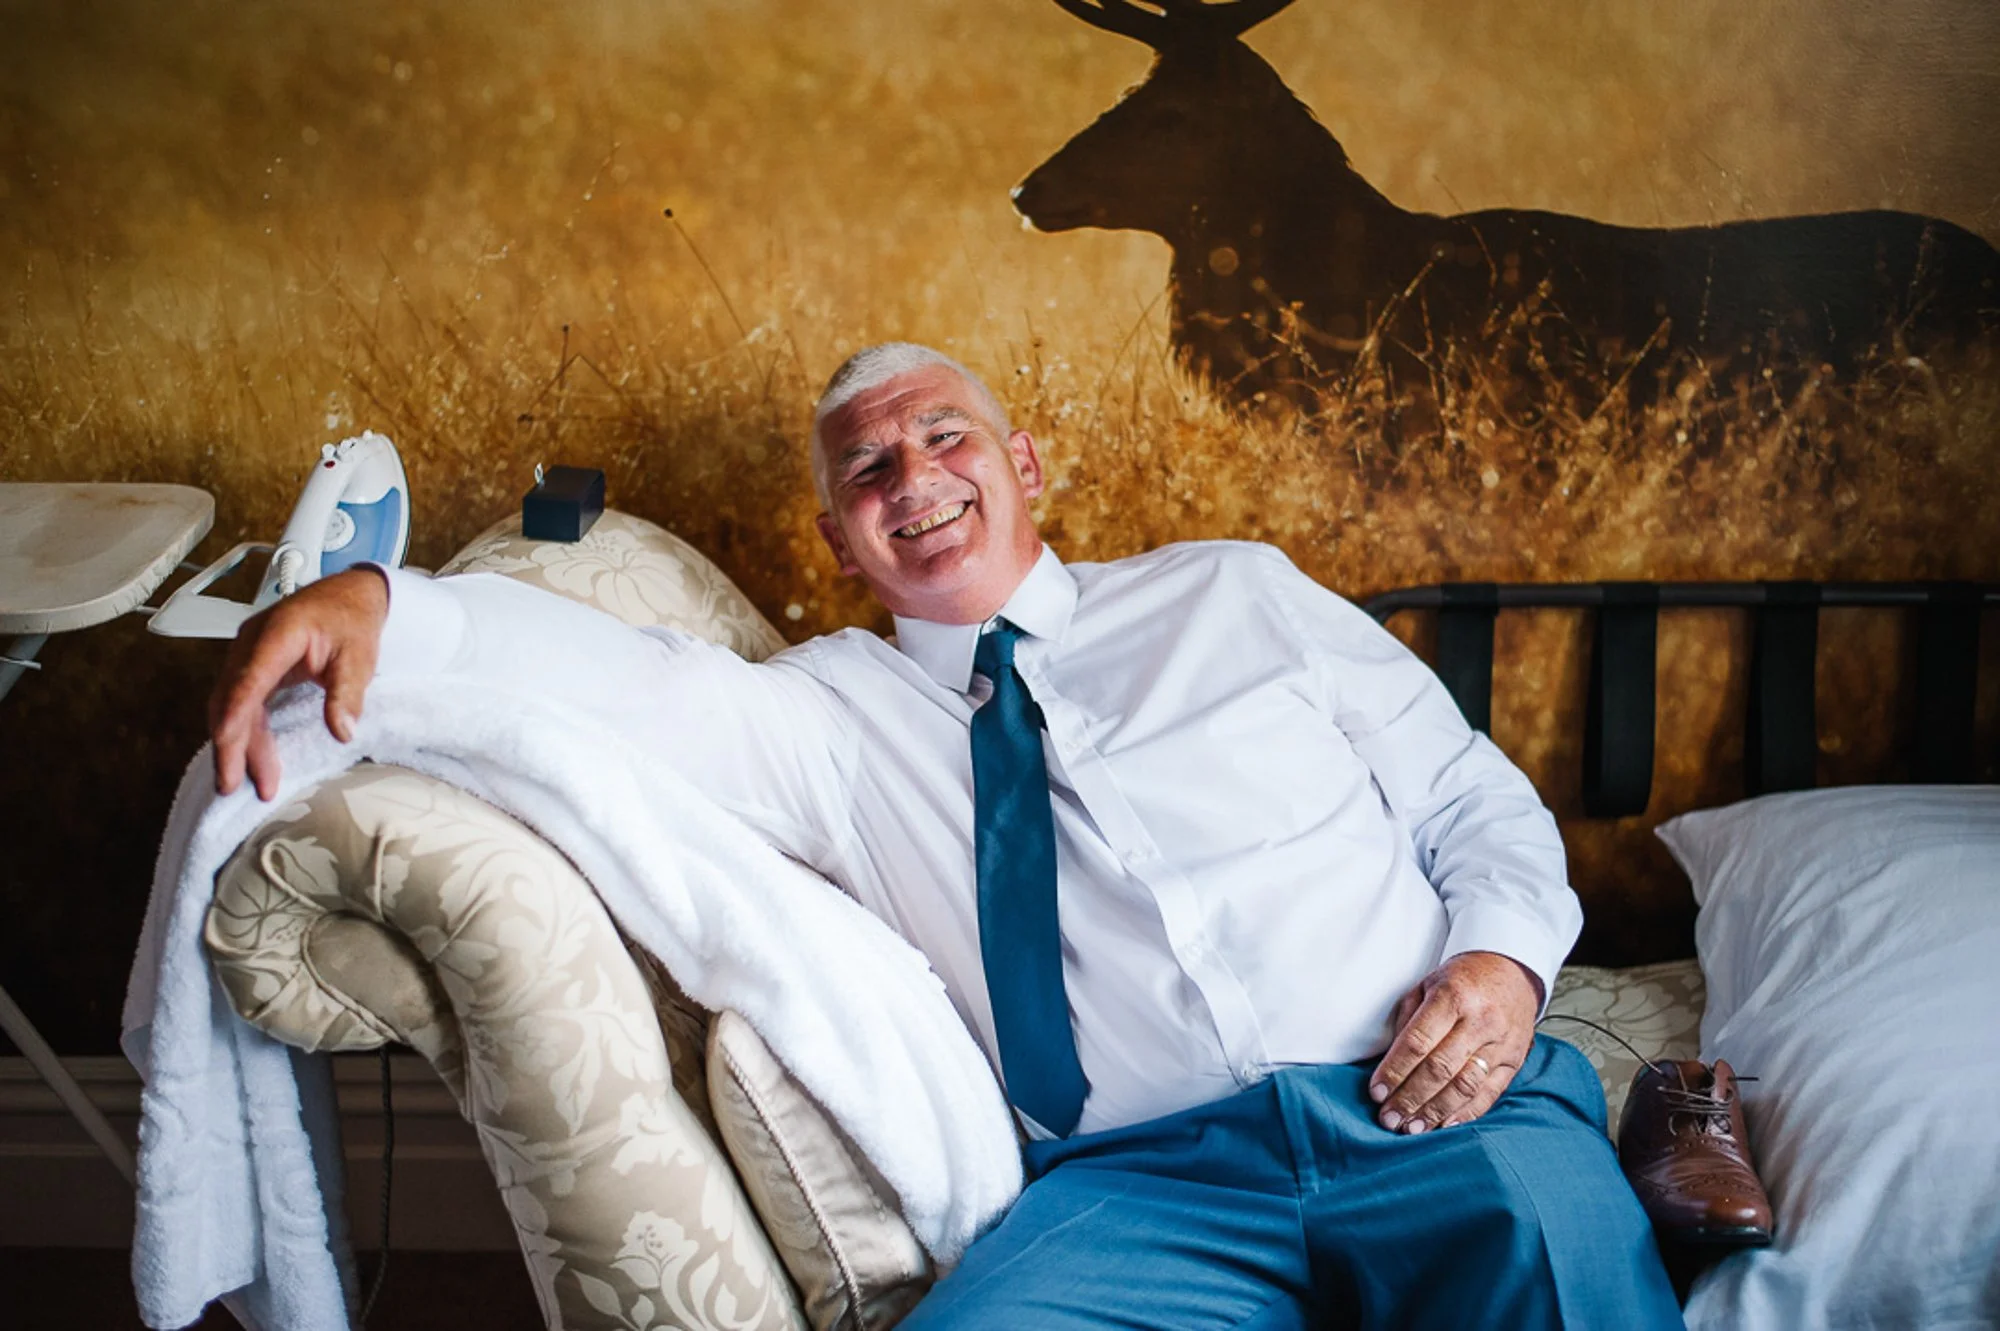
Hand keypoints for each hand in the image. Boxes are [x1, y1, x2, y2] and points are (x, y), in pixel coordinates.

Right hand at [208, 568, 390, 799]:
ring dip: (238, 746)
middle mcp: (252, 644)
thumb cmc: (351, 621)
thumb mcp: (359, 656)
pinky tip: (253, 762)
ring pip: (232, 707)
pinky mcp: (251, 668)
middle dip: (229, 745)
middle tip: (229, 784)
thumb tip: (342, 732)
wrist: (348, 597)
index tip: (224, 741)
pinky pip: (242, 706)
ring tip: (244, 785)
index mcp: (278, 634)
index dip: (235, 712)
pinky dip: (247, 735)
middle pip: (230, 698)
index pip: (249, 677)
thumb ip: (347, 693)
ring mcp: (247, 656)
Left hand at [1368, 950, 1540, 1133]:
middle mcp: (1480, 1021)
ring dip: (1435, 1112)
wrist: (1512, 971)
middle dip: (1410, 1098)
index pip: (1418, 1041)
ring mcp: (1501, 1044)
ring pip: (1465, 1086)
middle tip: (1389, 1119)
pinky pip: (1489, 1094)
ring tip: (1412, 1127)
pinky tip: (1443, 1125)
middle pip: (1440, 1069)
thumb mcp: (1427, 986)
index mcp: (1453, 996)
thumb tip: (1388, 1064)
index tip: (1377, 1092)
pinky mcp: (1514, 1061)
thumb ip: (1407, 1021)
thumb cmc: (1461, 980)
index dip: (1394, 1071)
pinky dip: (1465, 1114)